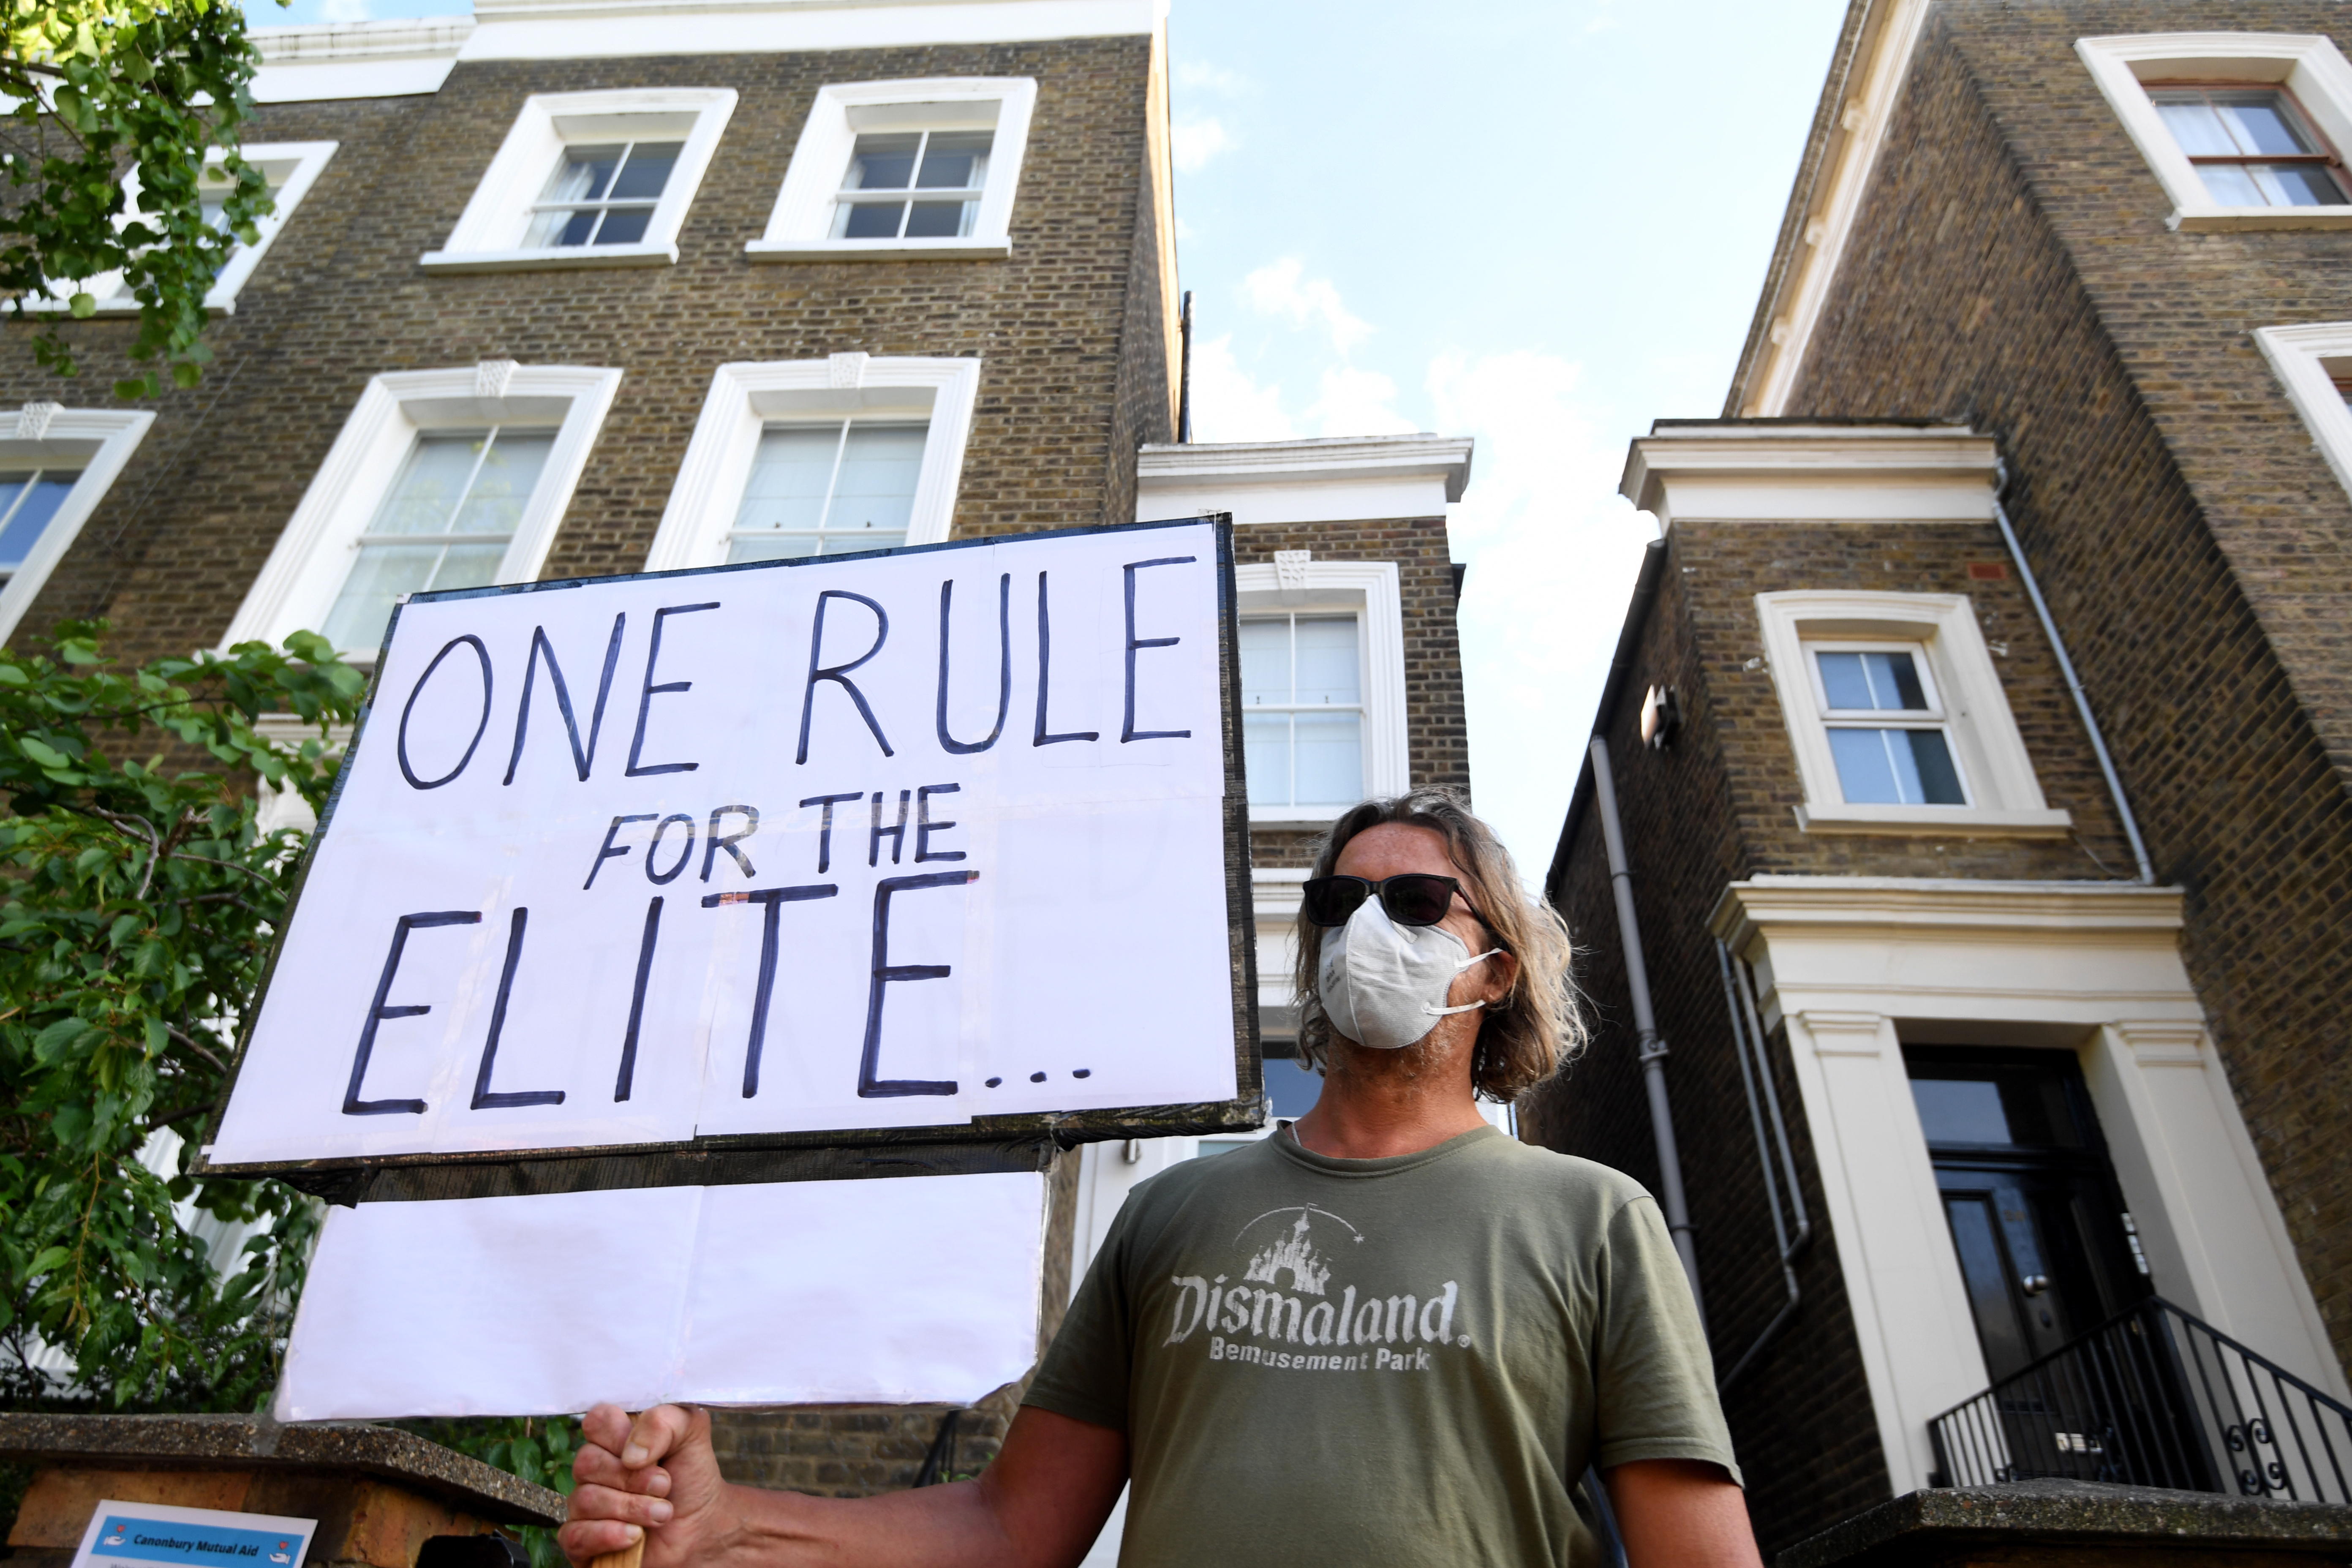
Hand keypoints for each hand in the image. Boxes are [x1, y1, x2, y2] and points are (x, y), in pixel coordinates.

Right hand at [560, 1403, 731, 1567]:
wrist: (700, 1529)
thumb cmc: (691, 1479)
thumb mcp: (692, 1435)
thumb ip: (665, 1420)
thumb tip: (631, 1453)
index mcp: (615, 1437)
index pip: (596, 1421)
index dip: (620, 1436)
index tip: (650, 1454)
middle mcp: (595, 1469)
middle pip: (587, 1462)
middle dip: (632, 1478)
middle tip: (664, 1486)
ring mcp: (585, 1505)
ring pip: (585, 1499)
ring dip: (631, 1508)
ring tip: (661, 1514)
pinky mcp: (581, 1541)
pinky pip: (577, 1535)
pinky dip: (610, 1535)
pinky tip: (635, 1535)